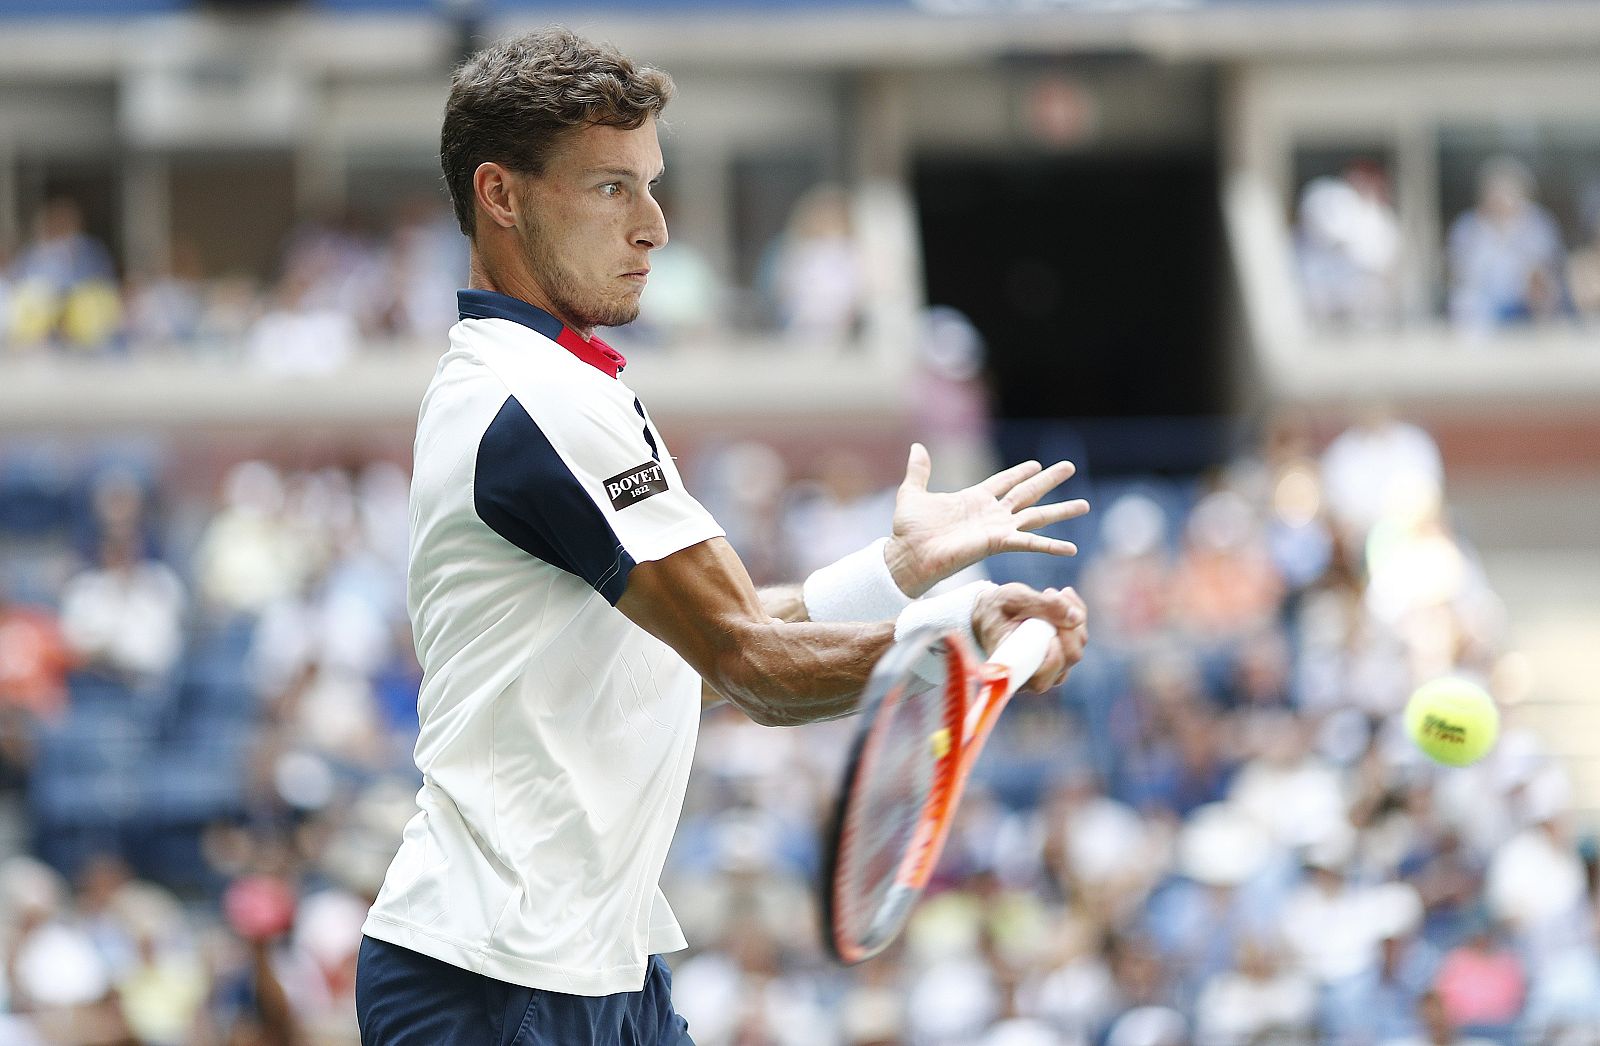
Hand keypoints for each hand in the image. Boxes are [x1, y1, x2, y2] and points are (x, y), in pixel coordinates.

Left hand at [884, 444, 1088, 597]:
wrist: (907, 555)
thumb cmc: (908, 531)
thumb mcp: (913, 493)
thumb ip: (919, 471)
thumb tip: (917, 447)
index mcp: (974, 499)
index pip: (1003, 481)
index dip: (1019, 472)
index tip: (1036, 464)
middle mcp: (991, 514)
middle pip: (1027, 492)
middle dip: (1049, 480)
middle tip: (1070, 466)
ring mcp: (997, 529)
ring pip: (1037, 515)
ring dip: (1061, 510)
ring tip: (1085, 504)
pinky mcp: (998, 543)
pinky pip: (1030, 542)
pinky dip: (1050, 545)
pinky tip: (1071, 547)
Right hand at [972, 583, 1087, 692]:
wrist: (990, 613)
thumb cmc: (996, 609)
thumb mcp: (1013, 599)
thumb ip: (1043, 606)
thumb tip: (1076, 618)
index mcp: (1012, 672)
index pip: (1042, 679)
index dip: (1054, 657)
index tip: (1050, 632)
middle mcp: (1033, 677)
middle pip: (1069, 658)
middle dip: (1067, 625)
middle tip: (1050, 596)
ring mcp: (1050, 669)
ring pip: (1077, 647)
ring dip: (1071, 616)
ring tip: (1049, 593)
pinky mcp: (1061, 657)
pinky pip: (1079, 639)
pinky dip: (1076, 615)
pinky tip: (1062, 597)